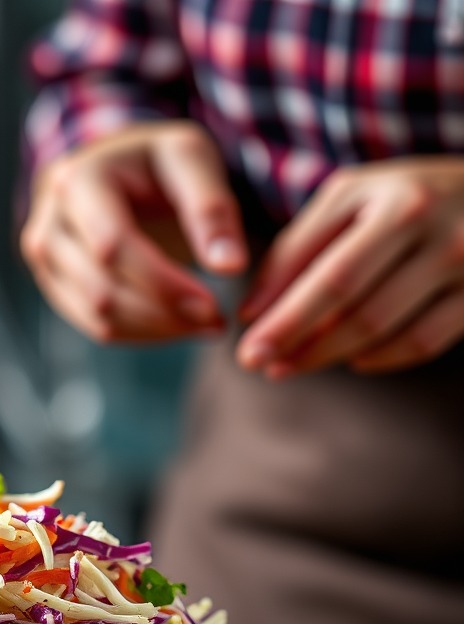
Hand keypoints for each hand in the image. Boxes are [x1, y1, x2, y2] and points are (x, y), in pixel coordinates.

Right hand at [20, 121, 247, 341]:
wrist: (113, 168)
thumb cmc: (155, 162)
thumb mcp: (189, 159)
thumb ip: (211, 209)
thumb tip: (230, 266)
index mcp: (78, 181)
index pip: (112, 248)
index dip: (162, 284)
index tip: (212, 306)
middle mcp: (48, 223)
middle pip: (103, 292)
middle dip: (164, 315)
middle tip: (215, 319)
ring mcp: (44, 259)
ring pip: (99, 318)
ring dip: (158, 331)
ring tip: (203, 322)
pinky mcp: (53, 285)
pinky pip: (97, 327)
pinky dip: (142, 334)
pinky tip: (176, 323)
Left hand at [237, 157, 463, 376]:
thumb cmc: (404, 196)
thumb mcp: (351, 200)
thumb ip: (297, 249)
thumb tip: (252, 312)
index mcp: (399, 202)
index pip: (331, 274)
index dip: (284, 316)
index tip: (246, 346)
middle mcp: (439, 233)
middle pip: (357, 308)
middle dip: (299, 342)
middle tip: (258, 364)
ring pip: (385, 330)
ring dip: (327, 355)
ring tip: (288, 366)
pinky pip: (423, 343)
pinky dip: (380, 358)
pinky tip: (350, 360)